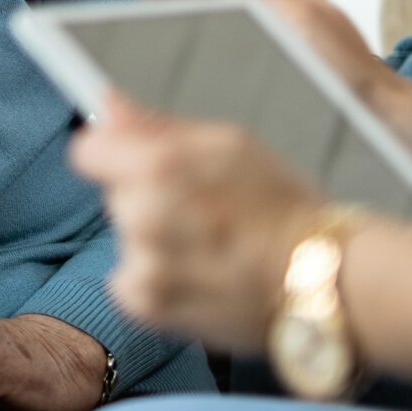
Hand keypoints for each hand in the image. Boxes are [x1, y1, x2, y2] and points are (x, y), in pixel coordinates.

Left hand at [69, 91, 326, 349]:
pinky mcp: (147, 306)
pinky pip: (129, 280)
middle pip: (115, 195)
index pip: (88, 151)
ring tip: (211, 248)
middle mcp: (143, 215)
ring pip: (127, 239)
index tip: (137, 163)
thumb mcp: (230, 145)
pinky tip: (200, 276)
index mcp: (159, 166)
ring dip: (155, 241)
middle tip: (202, 212)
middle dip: (146, 197)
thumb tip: (106, 104)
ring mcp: (143, 264)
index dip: (113, 154)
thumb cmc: (285, 207)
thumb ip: (157, 126)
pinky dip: (156, 280)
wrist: (323, 282)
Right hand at [134, 0, 411, 159]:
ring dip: (193, 30)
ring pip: (226, 29)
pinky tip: (194, 77)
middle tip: (141, 12)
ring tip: (159, 42)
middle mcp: (286, 20)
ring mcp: (286, 51)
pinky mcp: (285, 80)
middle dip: (179, 0)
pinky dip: (211, 59)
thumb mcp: (300, 19)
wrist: (387, 125)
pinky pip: (236, 59)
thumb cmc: (351, 75)